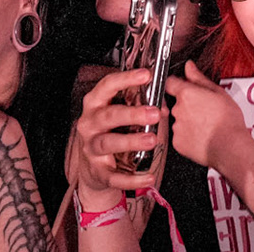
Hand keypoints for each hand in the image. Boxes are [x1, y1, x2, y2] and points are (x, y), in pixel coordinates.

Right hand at [69, 66, 164, 209]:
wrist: (93, 168)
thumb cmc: (112, 132)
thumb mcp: (122, 114)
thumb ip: (142, 106)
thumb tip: (164, 107)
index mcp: (96, 104)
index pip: (108, 86)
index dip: (126, 79)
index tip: (146, 75)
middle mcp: (90, 124)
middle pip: (109, 115)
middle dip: (132, 114)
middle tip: (154, 113)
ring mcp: (91, 148)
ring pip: (108, 142)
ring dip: (131, 141)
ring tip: (152, 140)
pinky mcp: (98, 172)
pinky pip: (114, 177)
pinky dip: (132, 179)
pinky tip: (149, 176)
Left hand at [165, 61, 250, 171]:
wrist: (229, 147)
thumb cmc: (228, 120)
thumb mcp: (218, 92)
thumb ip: (199, 78)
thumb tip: (189, 66)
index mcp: (186, 94)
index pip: (170, 83)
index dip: (177, 83)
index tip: (183, 86)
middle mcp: (178, 109)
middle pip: (176, 102)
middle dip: (187, 104)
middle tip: (204, 109)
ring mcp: (176, 127)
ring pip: (179, 119)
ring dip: (188, 120)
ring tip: (206, 124)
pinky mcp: (177, 143)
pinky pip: (180, 135)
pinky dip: (188, 135)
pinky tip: (202, 135)